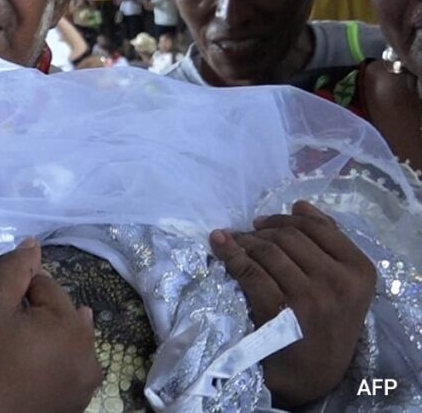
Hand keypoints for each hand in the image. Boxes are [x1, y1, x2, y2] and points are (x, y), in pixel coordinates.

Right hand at [0, 238, 101, 412]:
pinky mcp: (77, 403)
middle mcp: (91, 354)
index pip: (44, 286)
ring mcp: (86, 383)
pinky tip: (30, 372)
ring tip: (17, 354)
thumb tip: (32, 244)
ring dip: (46, 340)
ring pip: (64, 341)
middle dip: (34, 317)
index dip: (16, 295)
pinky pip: (67, 368)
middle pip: (58, 313)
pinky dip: (53, 365)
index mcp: (73, 326)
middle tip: (5, 338)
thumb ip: (13, 272)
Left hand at [211, 201, 375, 407]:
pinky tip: (220, 247)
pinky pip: (249, 271)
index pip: (318, 228)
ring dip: (243, 241)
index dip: (285, 219)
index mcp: (359, 271)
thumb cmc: (326, 324)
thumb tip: (300, 204)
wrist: (312, 374)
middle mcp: (338, 283)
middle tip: (245, 233)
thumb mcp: (343, 285)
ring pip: (267, 251)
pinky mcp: (280, 311)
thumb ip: (328, 242)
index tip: (263, 221)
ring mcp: (310, 298)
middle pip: (289, 237)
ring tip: (231, 241)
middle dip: (261, 231)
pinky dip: (230, 254)